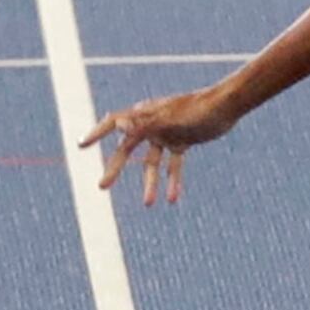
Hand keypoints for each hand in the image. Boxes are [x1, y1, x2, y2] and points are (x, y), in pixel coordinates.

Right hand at [79, 87, 237, 205]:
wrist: (228, 106)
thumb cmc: (199, 108)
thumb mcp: (169, 120)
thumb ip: (144, 124)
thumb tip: (116, 125)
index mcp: (145, 115)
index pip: (114, 123)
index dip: (96, 134)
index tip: (81, 146)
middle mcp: (152, 124)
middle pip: (127, 149)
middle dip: (115, 168)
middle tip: (102, 186)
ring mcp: (166, 134)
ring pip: (151, 163)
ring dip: (149, 183)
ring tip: (148, 204)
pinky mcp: (181, 141)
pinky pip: (173, 165)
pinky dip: (173, 180)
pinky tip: (173, 199)